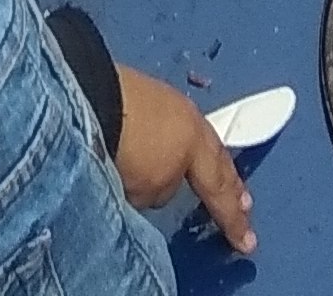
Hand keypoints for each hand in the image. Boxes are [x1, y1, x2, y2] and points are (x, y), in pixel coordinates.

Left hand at [113, 65, 255, 251]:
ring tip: (210, 176)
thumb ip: (162, 191)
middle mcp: (186, 117)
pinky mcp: (135, 91)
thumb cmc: (123, 146)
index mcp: (196, 141)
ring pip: (193, 135)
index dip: (233, 218)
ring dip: (206, 159)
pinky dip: (175, 142)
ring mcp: (162, 99)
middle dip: (230, 183)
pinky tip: (168, 149)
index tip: (247, 241)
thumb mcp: (149, 188)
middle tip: (244, 202)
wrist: (84, 96)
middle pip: (215, 156)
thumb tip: (158, 186)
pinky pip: (167, 124)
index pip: (220, 188)